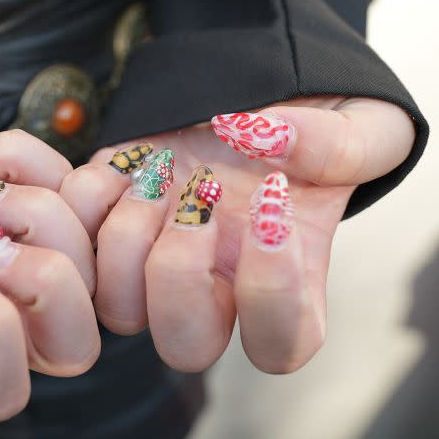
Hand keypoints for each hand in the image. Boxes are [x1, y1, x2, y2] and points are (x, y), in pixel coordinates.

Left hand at [59, 96, 414, 372]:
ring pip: (118, 306)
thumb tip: (274, 144)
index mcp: (288, 281)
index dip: (271, 299)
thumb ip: (345, 147)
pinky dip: (90, 194)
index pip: (278, 347)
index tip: (273, 218)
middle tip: (204, 195)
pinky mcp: (106, 222)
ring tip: (162, 170)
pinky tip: (130, 159)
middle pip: (183, 345)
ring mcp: (154, 262)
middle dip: (181, 272)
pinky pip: (74, 237)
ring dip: (130, 232)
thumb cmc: (314, 123)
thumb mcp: (364, 124)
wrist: (252, 91)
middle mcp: (217, 287)